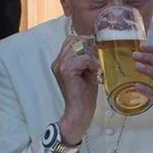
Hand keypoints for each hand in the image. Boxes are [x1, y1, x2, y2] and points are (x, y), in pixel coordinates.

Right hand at [51, 34, 100, 148]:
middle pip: (74, 41)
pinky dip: (91, 64)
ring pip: (79, 48)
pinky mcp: (67, 71)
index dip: (84, 44)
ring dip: (90, 58)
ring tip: (93, 70)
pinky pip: (83, 59)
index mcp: (60, 62)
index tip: (93, 56)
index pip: (71, 40)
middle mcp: (57, 62)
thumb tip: (94, 46)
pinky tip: (93, 74)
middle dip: (87, 49)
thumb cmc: (84, 95)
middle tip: (94, 63)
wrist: (79, 112)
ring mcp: (60, 66)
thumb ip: (85, 59)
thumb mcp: (85, 72)